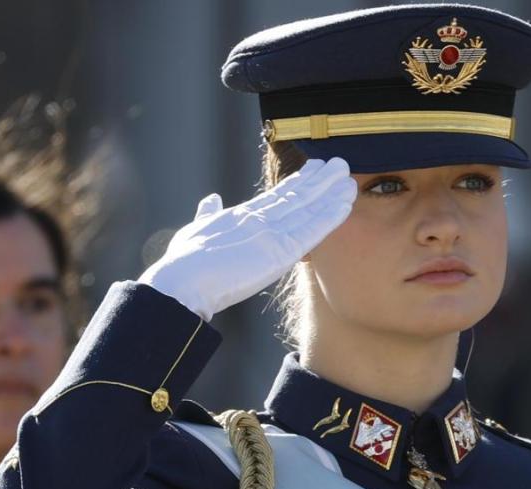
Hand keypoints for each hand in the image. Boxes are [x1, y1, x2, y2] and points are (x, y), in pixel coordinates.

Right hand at [139, 157, 355, 320]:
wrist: (182, 281)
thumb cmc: (184, 264)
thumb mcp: (197, 231)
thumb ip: (207, 214)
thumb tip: (210, 199)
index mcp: (242, 215)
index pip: (278, 196)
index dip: (300, 182)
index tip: (316, 169)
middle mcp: (259, 218)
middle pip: (296, 196)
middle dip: (320, 181)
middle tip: (339, 164)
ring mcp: (270, 232)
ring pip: (307, 208)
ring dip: (330, 193)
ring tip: (348, 176)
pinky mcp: (278, 250)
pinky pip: (311, 231)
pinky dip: (329, 217)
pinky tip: (345, 205)